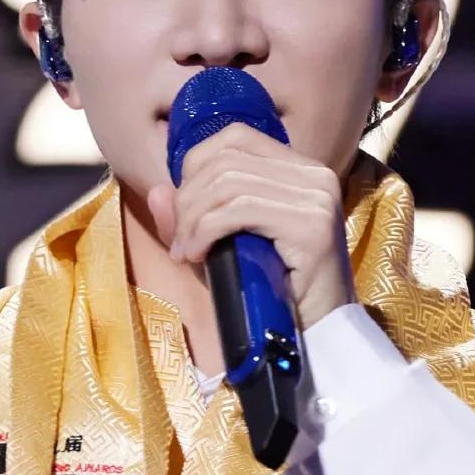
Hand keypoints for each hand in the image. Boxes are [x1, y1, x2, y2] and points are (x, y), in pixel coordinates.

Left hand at [145, 125, 354, 330]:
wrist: (317, 337)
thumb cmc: (272, 294)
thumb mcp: (224, 250)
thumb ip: (193, 219)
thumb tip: (157, 191)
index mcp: (301, 170)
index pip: (236, 137)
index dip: (196, 164)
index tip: (184, 210)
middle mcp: (315, 175)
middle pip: (225, 160)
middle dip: (187, 200)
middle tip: (180, 241)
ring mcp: (317, 197)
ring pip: (228, 184)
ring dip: (192, 220)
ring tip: (188, 253)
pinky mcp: (311, 225)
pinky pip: (239, 211)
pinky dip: (205, 231)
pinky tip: (199, 256)